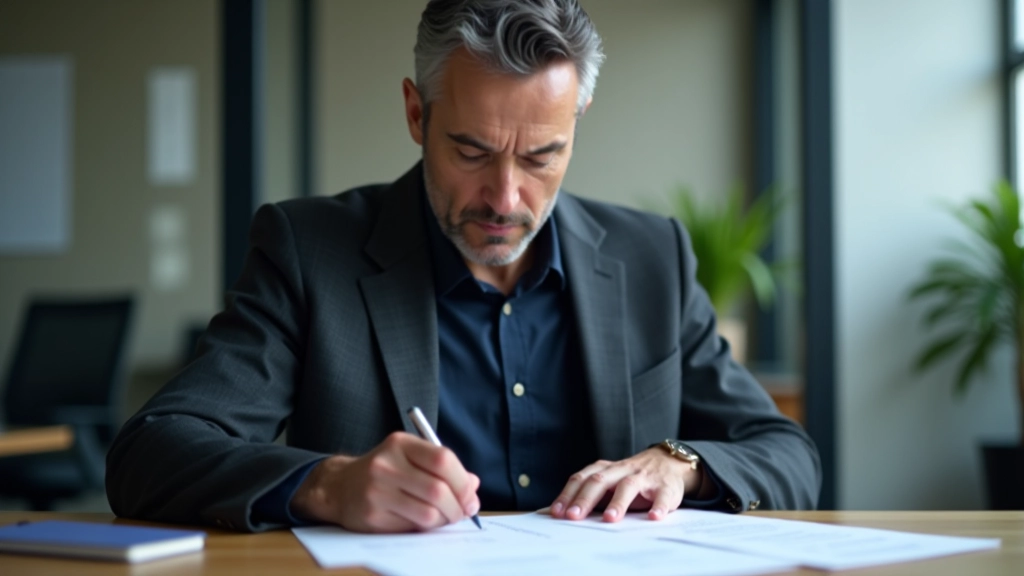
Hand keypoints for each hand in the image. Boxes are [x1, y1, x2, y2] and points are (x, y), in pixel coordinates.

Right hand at [289, 432, 480, 532]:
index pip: (443, 459)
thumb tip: (473, 486)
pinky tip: (423, 523)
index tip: (470, 495)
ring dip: (444, 521)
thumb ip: (442, 468)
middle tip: (463, 513)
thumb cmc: (385, 472)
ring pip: (428, 513)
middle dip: (458, 507)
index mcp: (400, 444)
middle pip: (438, 490)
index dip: (463, 481)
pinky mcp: (371, 515)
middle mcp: (386, 464)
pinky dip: (425, 529)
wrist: (340, 486)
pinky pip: (411, 527)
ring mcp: (376, 490)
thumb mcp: (410, 458)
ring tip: (444, 518)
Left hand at [550, 448, 703, 522]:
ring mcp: (644, 478)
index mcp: (605, 469)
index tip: (557, 512)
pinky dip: (658, 506)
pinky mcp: (665, 487)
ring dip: (618, 503)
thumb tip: (558, 512)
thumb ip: (588, 493)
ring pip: (628, 486)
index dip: (568, 494)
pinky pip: (662, 496)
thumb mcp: (609, 480)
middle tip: (574, 516)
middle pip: (600, 481)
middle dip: (585, 498)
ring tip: (609, 519)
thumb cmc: (631, 477)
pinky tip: (654, 517)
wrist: (669, 462)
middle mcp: (622, 470)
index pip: (582, 479)